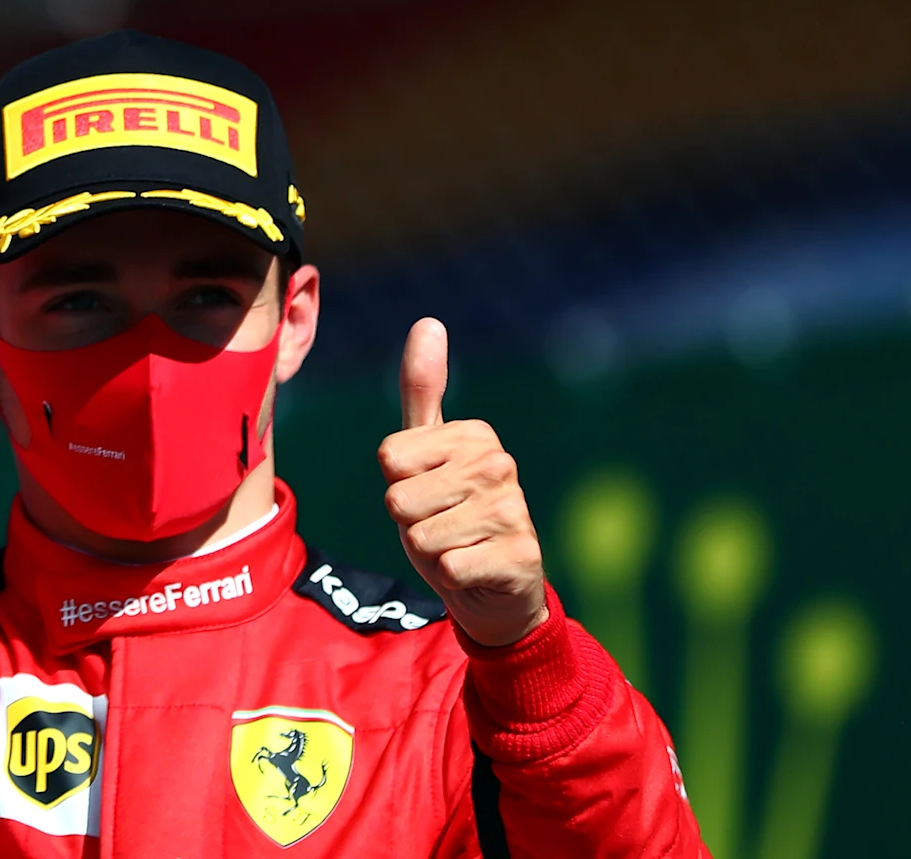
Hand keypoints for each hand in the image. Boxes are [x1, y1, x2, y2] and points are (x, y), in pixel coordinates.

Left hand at [379, 317, 550, 647]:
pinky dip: (452, 578)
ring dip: (431, 553)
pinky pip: (448, 568)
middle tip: (442, 527)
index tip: (429, 494)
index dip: (399, 486)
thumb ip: (423, 392)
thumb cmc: (449, 517)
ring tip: (458, 548)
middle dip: (411, 524)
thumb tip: (428, 321)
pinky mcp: (520, 555)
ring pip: (420, 537)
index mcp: (475, 435)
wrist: (495, 590)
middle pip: (400, 499)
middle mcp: (499, 464)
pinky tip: (476, 570)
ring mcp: (514, 510)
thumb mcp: (427, 455)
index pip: (389, 458)